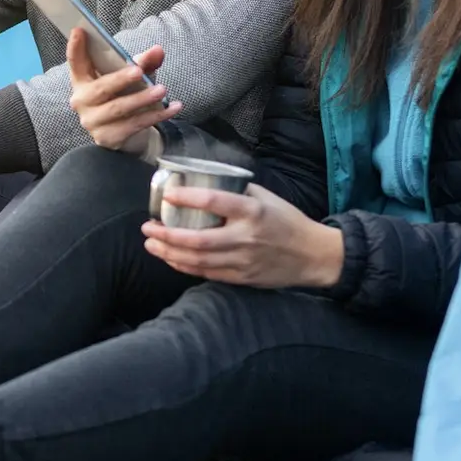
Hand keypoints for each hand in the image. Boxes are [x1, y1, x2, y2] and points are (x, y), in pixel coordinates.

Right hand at [67, 27, 179, 152]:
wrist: (124, 133)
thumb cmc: (123, 96)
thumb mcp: (132, 76)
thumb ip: (143, 62)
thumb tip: (158, 50)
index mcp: (82, 80)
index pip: (75, 62)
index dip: (75, 47)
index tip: (79, 30)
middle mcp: (81, 101)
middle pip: (101, 88)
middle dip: (121, 79)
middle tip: (139, 71)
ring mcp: (92, 121)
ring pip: (118, 108)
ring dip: (142, 99)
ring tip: (162, 91)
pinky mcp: (106, 138)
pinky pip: (133, 125)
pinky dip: (155, 116)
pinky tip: (171, 109)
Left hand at [142, 184, 344, 287]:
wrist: (313, 255)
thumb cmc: (287, 220)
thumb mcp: (266, 198)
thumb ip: (237, 191)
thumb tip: (204, 181)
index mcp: (252, 212)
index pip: (214, 202)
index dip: (186, 198)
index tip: (167, 194)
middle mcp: (246, 237)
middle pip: (199, 240)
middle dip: (167, 235)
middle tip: (147, 227)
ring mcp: (243, 261)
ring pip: (198, 261)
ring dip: (170, 253)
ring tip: (151, 243)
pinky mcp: (242, 278)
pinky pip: (207, 274)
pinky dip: (185, 266)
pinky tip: (170, 258)